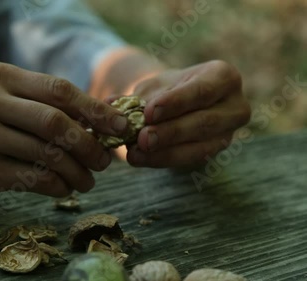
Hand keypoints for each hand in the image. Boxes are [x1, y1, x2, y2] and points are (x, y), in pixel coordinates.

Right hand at [0, 61, 127, 208]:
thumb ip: (32, 106)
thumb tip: (92, 123)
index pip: (58, 89)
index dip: (96, 109)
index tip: (120, 126)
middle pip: (55, 121)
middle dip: (90, 143)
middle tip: (105, 161)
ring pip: (46, 152)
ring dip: (77, 170)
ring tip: (88, 181)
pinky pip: (31, 178)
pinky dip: (56, 186)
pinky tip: (63, 190)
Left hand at [121, 60, 250, 166]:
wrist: (179, 105)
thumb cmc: (167, 90)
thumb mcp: (152, 88)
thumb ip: (134, 97)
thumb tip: (109, 103)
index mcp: (223, 76)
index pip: (202, 90)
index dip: (176, 103)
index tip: (148, 112)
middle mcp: (235, 105)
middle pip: (203, 121)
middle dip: (170, 132)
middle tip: (142, 138)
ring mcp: (229, 132)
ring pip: (199, 145)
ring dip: (165, 151)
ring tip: (135, 151)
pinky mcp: (216, 152)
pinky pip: (191, 159)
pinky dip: (163, 159)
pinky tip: (140, 158)